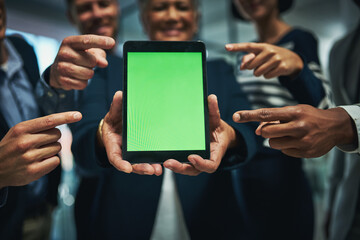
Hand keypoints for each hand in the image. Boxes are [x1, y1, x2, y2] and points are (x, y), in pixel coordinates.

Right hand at [0, 111, 81, 188]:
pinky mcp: (33, 171)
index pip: (49, 120)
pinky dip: (51, 161)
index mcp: (21, 129)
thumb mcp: (18, 132)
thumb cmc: (12, 147)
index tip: (78, 115)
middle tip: (39, 143)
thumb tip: (62, 122)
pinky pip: (56, 160)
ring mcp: (29, 157)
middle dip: (53, 138)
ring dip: (51, 150)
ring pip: (57, 148)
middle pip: (57, 134)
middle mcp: (25, 142)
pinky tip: (39, 162)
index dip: (65, 117)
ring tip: (35, 154)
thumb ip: (38, 127)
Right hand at [50, 34, 114, 89]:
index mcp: (70, 42)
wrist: (58, 70)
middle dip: (93, 64)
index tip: (112, 43)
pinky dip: (83, 83)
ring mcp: (61, 67)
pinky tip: (76, 77)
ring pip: (88, 74)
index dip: (101, 41)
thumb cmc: (77, 57)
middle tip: (85, 63)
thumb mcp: (87, 51)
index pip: (87, 41)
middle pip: (92, 61)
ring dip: (89, 74)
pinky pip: (82, 84)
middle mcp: (64, 53)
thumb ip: (99, 54)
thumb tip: (103, 63)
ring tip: (81, 70)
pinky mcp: (62, 80)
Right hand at [100, 91, 162, 175]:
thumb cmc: (115, 120)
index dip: (121, 163)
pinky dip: (153, 164)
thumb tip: (120, 95)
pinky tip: (161, 165)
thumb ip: (116, 105)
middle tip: (150, 169)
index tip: (127, 168)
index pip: (115, 157)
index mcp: (113, 144)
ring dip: (149, 168)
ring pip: (139, 165)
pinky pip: (146, 160)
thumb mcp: (114, 112)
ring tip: (157, 170)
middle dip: (140, 168)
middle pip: (130, 164)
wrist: (118, 124)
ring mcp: (131, 155)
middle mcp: (122, 152)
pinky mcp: (141, 153)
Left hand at [163, 94, 236, 175]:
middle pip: (193, 170)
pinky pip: (181, 163)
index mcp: (215, 154)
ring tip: (164, 162)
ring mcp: (196, 162)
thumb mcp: (217, 120)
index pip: (210, 165)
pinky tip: (162, 159)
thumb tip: (211, 98)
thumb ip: (214, 111)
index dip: (201, 163)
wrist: (218, 135)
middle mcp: (205, 160)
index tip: (192, 156)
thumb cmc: (218, 129)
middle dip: (181, 167)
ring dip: (175, 167)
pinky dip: (173, 163)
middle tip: (169, 162)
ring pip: (186, 169)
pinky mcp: (188, 160)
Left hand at [225, 42, 303, 78]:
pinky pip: (267, 76)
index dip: (236, 47)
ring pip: (258, 73)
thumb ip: (249, 59)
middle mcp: (269, 50)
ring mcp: (276, 58)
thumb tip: (242, 67)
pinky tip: (275, 70)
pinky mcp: (282, 67)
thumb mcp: (261, 55)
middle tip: (261, 65)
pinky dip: (268, 76)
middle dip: (253, 68)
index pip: (247, 46)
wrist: (293, 59)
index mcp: (262, 46)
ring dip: (260, 73)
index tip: (226, 47)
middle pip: (251, 66)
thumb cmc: (272, 57)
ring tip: (268, 67)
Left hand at [233, 105, 355, 157]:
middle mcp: (298, 126)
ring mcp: (303, 141)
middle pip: (267, 132)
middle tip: (273, 129)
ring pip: (273, 144)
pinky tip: (297, 142)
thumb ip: (275, 119)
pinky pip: (284, 152)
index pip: (266, 113)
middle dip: (265, 132)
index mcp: (294, 112)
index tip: (235, 116)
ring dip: (275, 140)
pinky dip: (286, 147)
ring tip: (288, 135)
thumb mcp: (293, 112)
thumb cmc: (308, 116)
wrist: (335, 127)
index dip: (249, 115)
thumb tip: (258, 132)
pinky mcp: (305, 152)